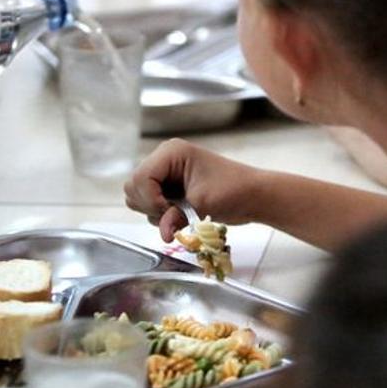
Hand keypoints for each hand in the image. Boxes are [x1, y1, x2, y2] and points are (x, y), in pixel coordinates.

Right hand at [124, 139, 261, 241]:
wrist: (252, 195)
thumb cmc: (234, 190)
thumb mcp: (203, 204)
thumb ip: (177, 218)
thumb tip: (162, 235)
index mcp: (171, 152)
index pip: (141, 178)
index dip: (150, 199)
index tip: (170, 212)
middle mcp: (163, 159)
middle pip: (134, 186)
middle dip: (150, 205)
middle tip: (174, 213)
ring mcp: (164, 173)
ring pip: (137, 196)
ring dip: (153, 211)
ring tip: (178, 213)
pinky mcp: (167, 186)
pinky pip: (148, 202)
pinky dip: (159, 213)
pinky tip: (179, 213)